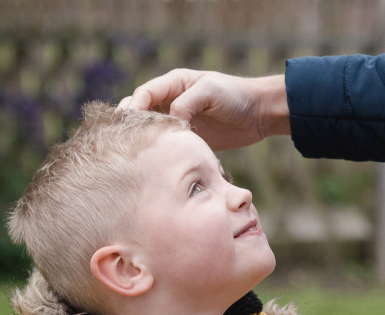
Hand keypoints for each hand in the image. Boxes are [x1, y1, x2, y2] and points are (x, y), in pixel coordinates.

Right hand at [119, 69, 288, 150]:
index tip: (129, 124)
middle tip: (125, 140)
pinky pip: (166, 144)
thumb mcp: (210, 91)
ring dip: (142, 138)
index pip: (144, 93)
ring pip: (150, 129)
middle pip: (140, 110)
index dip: (134, 107)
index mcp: (173, 83)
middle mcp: (171, 100)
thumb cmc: (235, 96)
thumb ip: (186, 103)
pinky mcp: (186, 138)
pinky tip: (152, 161)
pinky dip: (157, 151)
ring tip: (133, 152)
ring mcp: (177, 121)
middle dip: (130, 123)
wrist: (259, 114)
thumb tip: (169, 122)